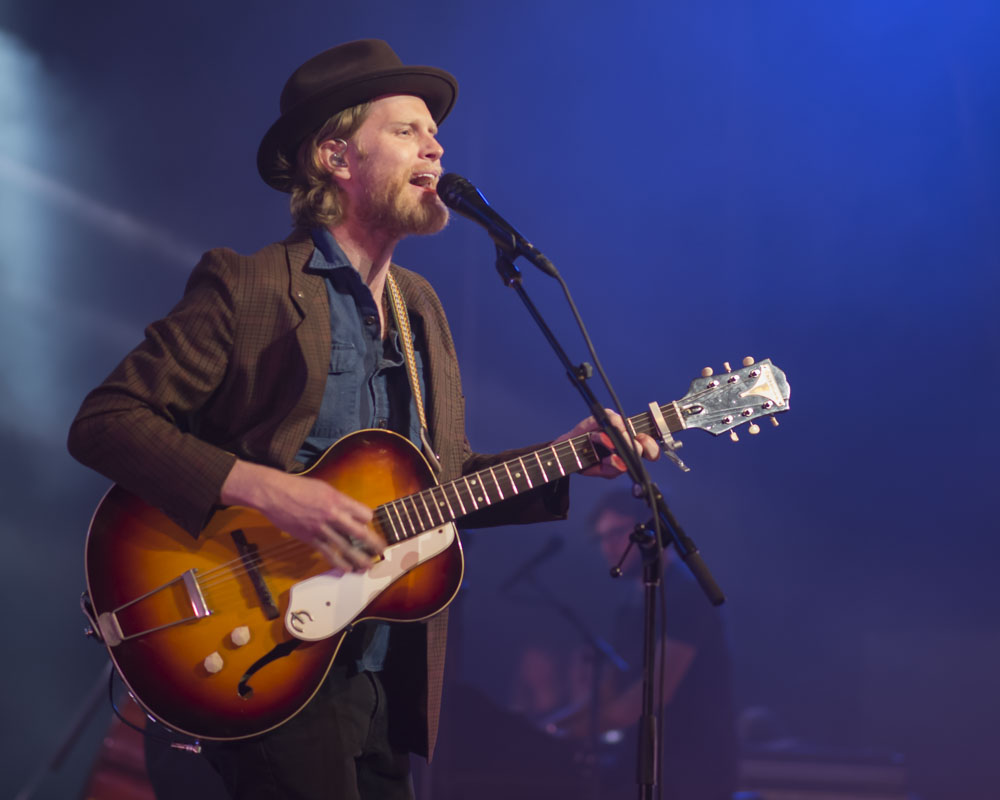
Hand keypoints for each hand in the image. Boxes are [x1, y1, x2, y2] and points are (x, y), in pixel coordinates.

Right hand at [220, 460, 382, 571]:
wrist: (275, 493)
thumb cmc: (299, 487)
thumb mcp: (324, 488)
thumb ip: (339, 501)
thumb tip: (350, 512)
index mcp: (338, 500)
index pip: (364, 514)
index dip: (368, 520)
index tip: (367, 524)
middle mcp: (333, 514)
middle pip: (360, 532)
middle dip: (373, 544)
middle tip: (382, 551)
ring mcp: (321, 528)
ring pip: (346, 547)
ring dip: (360, 558)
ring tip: (369, 566)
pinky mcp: (310, 538)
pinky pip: (328, 553)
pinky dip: (339, 562)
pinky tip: (347, 568)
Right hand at [555, 410, 660, 478]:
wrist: (568, 452)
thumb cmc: (589, 460)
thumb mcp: (605, 471)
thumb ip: (615, 468)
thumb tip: (620, 460)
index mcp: (631, 450)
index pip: (650, 449)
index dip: (650, 449)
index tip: (642, 449)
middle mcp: (626, 436)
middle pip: (642, 436)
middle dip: (635, 444)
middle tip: (625, 449)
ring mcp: (615, 425)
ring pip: (625, 425)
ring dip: (618, 436)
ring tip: (606, 442)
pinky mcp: (603, 417)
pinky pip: (610, 417)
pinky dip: (606, 425)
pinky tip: (600, 434)